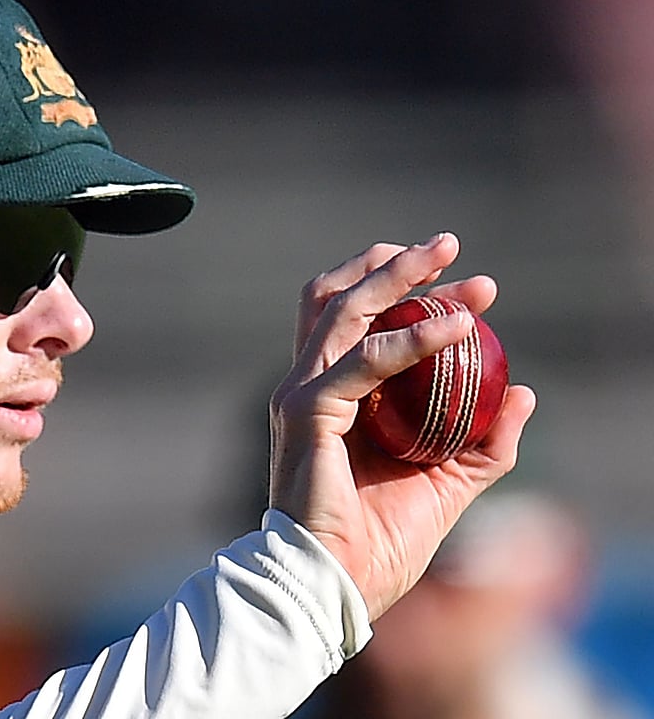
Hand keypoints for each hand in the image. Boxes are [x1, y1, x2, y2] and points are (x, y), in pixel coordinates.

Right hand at [267, 232, 536, 620]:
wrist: (337, 581)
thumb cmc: (381, 540)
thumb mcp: (450, 482)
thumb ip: (485, 439)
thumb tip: (524, 393)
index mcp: (335, 396)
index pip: (359, 320)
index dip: (405, 288)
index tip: (467, 284)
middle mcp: (311, 383)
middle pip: (344, 298)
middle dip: (399, 265)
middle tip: (452, 246)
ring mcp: (303, 393)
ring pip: (344, 309)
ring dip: (398, 278)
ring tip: (449, 261)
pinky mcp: (306, 410)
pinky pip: (363, 360)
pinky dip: (410, 338)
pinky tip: (454, 329)